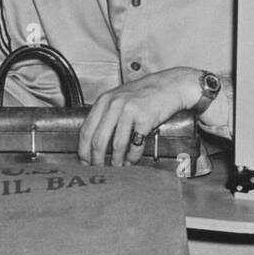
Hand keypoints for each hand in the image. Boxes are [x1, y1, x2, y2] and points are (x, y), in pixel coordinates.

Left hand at [77, 67, 199, 165]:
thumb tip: (93, 142)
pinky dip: (132, 156)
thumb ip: (106, 115)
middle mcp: (114, 105)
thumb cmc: (145, 94)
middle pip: (98, 140)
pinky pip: (135, 144)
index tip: (84, 162)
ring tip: (117, 167)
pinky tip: (131, 160)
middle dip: (97, 160)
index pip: (86, 130)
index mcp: (104, 101)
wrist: (171, 85)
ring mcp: (129, 111)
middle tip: (99, 169)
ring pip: (117, 145)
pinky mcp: (145, 118)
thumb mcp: (119, 98)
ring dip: (116, 161)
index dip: (83, 150)